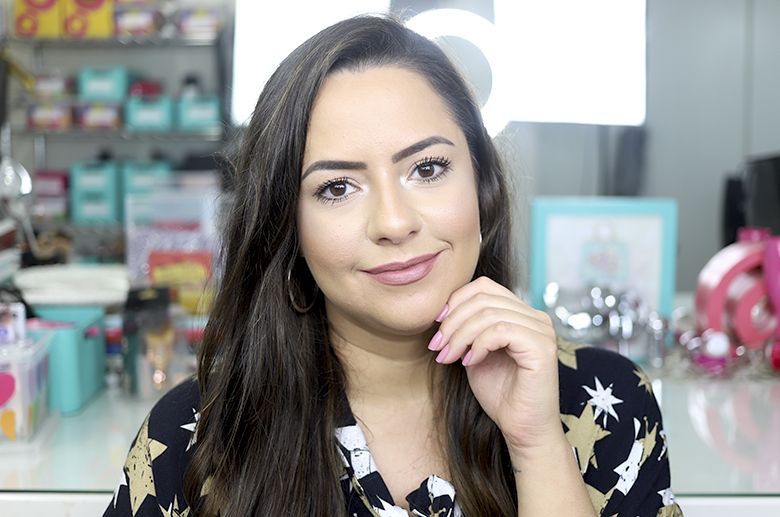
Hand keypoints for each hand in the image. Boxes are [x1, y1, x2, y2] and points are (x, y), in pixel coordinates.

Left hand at [429, 276, 563, 453]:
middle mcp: (535, 317)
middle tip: (437, 347)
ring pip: (488, 314)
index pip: (484, 287)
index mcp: (521, 314)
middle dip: (453, 322)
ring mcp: (542, 330)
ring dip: (460, 336)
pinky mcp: (542, 347)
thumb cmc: (500, 395)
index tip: (437, 326)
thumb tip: (442, 310)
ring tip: (448, 357)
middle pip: (483, 298)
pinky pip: (500, 331)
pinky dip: (478, 345)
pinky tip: (470, 362)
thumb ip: (467, 329)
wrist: (522, 429)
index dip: (456, 301)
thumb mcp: (475, 353)